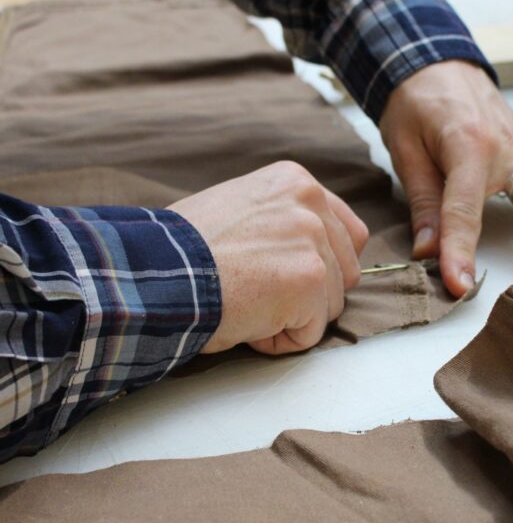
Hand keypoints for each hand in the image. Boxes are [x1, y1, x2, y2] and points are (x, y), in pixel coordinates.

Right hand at [169, 161, 368, 354]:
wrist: (153, 272)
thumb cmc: (181, 251)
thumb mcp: (239, 209)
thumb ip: (283, 221)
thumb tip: (310, 250)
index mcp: (295, 182)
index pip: (347, 233)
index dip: (321, 266)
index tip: (287, 276)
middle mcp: (311, 204)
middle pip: (344, 272)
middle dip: (307, 294)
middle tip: (255, 291)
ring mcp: (314, 241)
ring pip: (329, 305)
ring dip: (290, 317)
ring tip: (244, 301)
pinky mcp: (309, 280)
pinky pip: (310, 332)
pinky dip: (278, 340)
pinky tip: (245, 319)